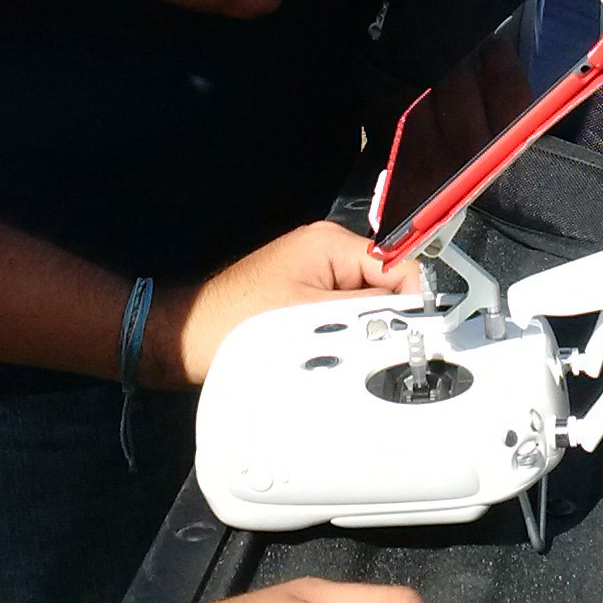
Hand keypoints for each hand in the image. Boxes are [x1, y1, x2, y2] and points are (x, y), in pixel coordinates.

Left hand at [150, 222, 418, 388]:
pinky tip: (326, 358)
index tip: (418, 341)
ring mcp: (316, 277)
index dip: (412, 304)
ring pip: (364, 308)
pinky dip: (341, 339)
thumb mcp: (310, 317)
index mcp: (331, 243)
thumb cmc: (235, 325)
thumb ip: (365, 310)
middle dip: (383, 322)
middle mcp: (327, 252)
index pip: (398, 265)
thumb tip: (412, 313)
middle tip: (374, 356)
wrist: (185, 342)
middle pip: (384, 288)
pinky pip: (342, 319)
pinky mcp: (305, 301)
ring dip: (361, 334)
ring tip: (341, 359)